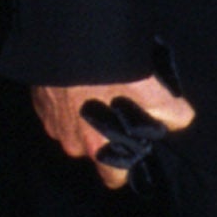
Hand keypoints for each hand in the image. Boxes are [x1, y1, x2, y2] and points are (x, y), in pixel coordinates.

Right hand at [32, 76, 195, 190]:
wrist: (68, 39)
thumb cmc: (109, 70)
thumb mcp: (151, 90)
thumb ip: (171, 114)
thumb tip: (178, 122)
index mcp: (98, 147)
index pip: (113, 178)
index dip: (127, 162)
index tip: (135, 145)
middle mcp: (71, 142)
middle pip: (94, 150)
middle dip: (106, 134)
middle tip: (119, 107)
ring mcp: (51, 122)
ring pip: (74, 128)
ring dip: (85, 113)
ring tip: (99, 87)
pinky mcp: (39, 101)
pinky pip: (57, 108)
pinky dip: (68, 97)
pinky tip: (81, 78)